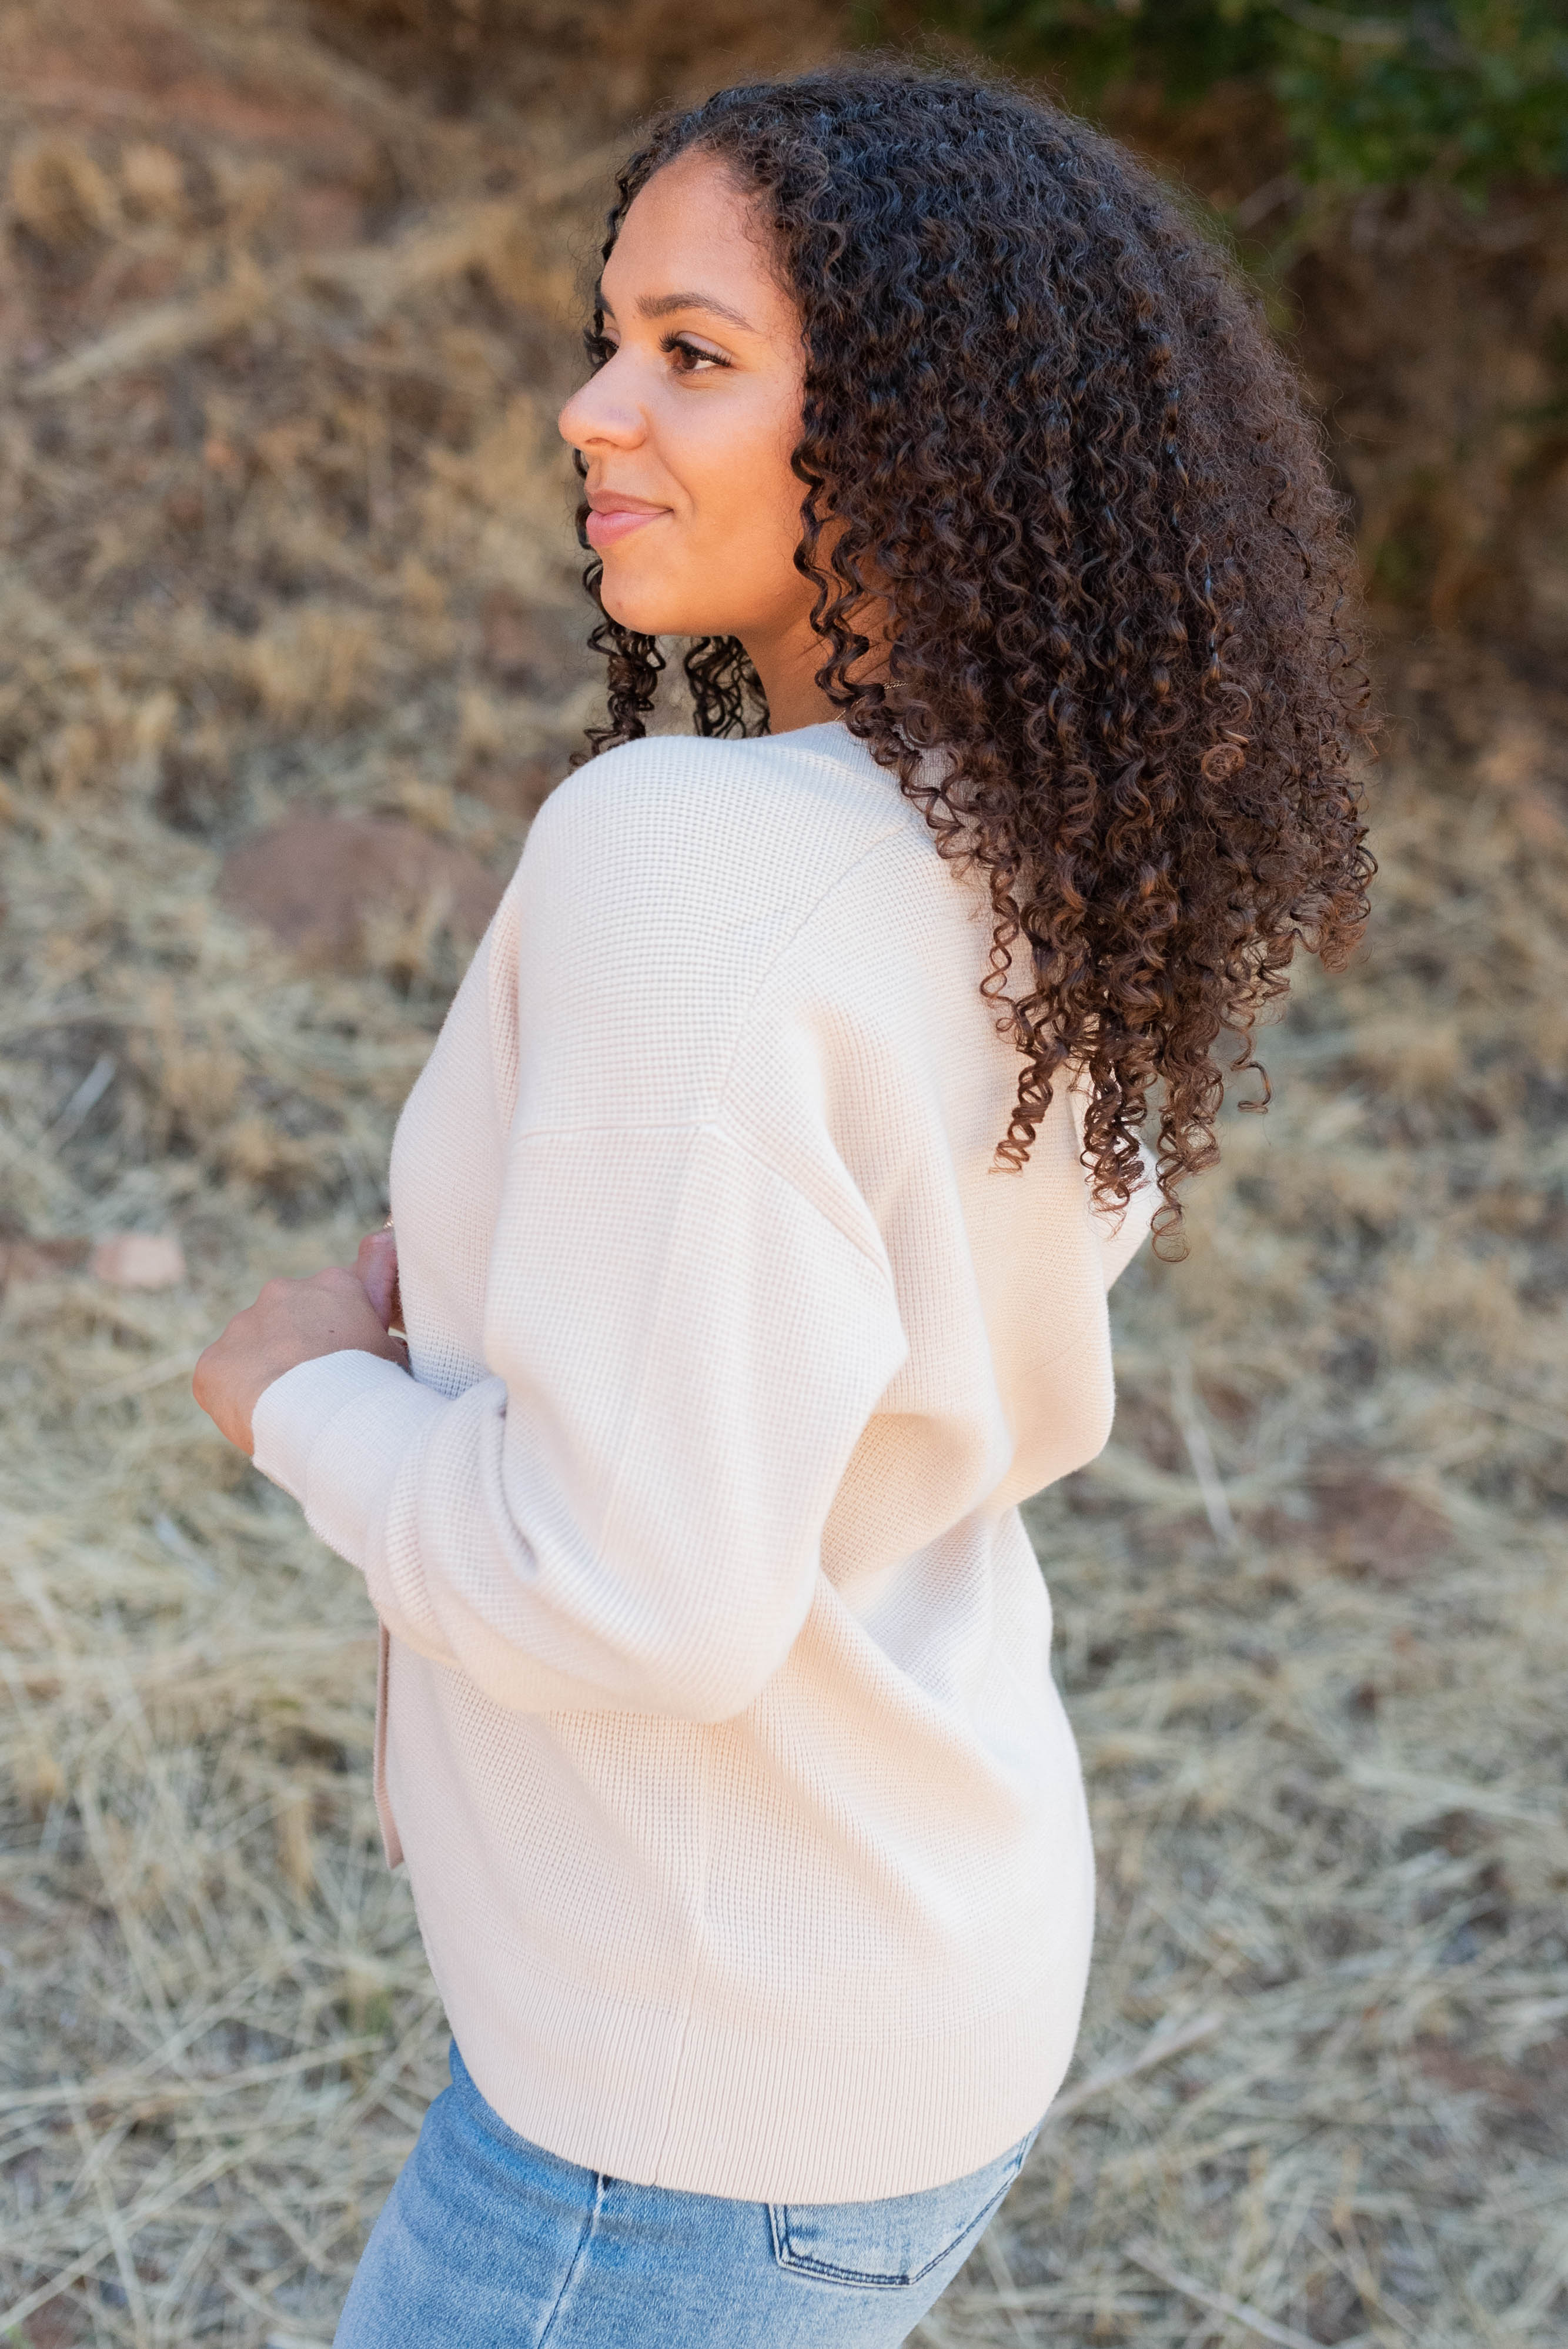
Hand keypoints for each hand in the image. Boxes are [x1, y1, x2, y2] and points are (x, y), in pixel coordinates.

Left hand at [193, 1227, 407, 1458]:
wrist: (320, 1418)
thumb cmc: (371, 1387)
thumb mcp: (399, 1354)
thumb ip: (390, 1337)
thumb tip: (393, 1342)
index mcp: (336, 1284)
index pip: (341, 1295)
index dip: (347, 1326)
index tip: (351, 1353)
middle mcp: (284, 1292)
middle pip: (293, 1319)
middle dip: (304, 1347)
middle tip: (324, 1387)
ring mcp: (243, 1325)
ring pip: (256, 1348)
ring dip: (270, 1370)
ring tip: (293, 1410)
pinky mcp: (213, 1362)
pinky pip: (225, 1379)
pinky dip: (239, 1397)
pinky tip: (262, 1418)